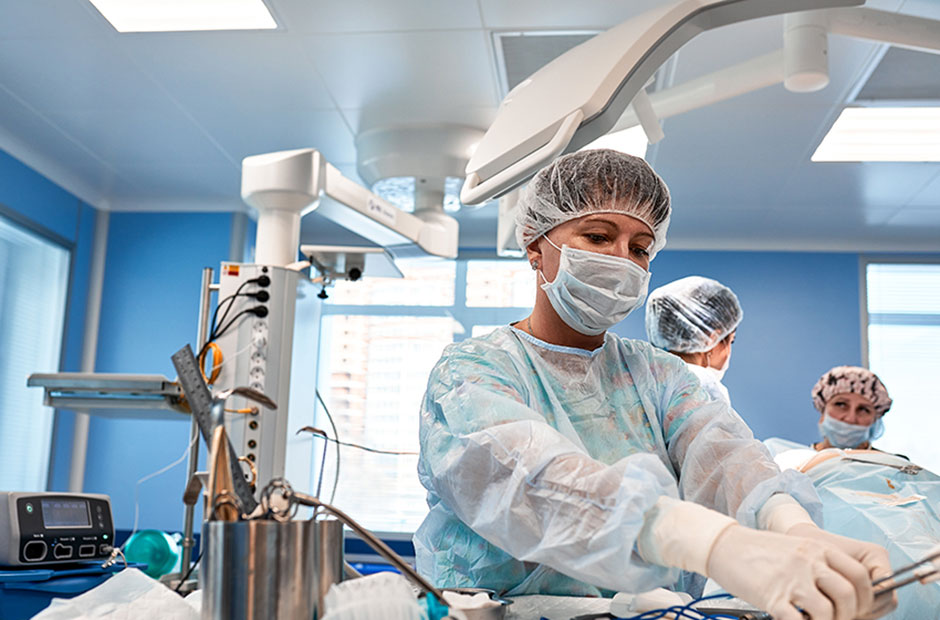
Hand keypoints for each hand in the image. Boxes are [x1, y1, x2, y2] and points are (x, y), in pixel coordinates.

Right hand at [706, 525, 876, 619]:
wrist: (723, 545)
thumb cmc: (759, 550)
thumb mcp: (797, 549)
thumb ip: (821, 565)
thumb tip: (846, 593)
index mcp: (818, 547)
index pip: (859, 575)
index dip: (866, 597)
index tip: (859, 608)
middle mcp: (809, 561)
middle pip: (848, 595)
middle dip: (850, 615)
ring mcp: (791, 578)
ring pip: (828, 612)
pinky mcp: (773, 596)